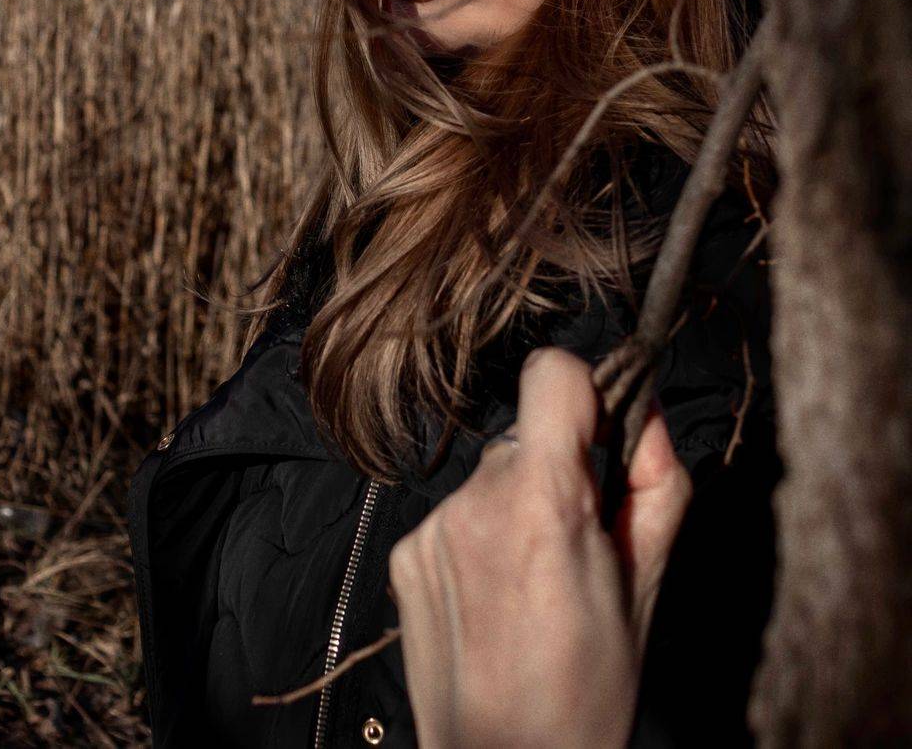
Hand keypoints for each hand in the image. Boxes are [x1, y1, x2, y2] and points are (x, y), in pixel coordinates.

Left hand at [387, 346, 691, 748]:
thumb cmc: (590, 688)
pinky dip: (479, 540)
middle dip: (558, 471)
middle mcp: (475, 501)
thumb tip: (642, 403)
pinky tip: (495, 600)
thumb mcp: (649, 581)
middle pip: (526, 436)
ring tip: (534, 586)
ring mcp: (431, 527)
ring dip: (516, 508)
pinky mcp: (404, 553)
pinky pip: (455, 515)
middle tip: (579, 545)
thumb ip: (655, 476)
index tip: (602, 435)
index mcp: (542, 502)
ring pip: (491, 477)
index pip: (552, 372)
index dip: (585, 393)